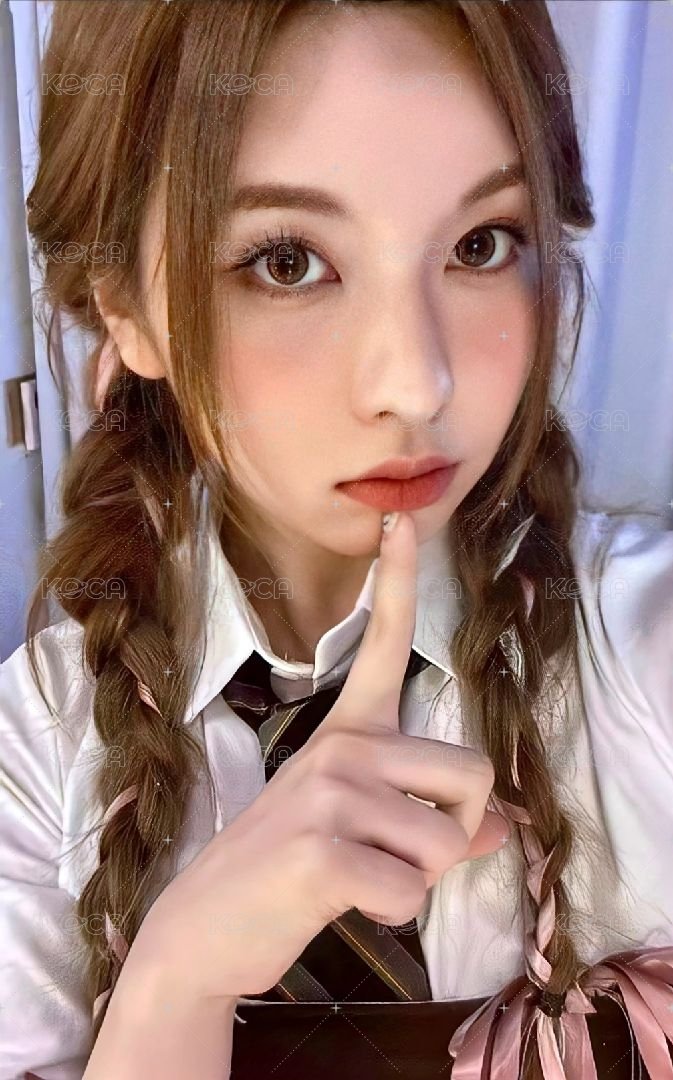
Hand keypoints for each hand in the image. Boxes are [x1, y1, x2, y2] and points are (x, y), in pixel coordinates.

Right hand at [139, 511, 508, 1002]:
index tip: (398, 517)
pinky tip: (338, 904)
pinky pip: (411, 893)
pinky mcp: (322, 852)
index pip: (380, 642)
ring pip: (447, 843)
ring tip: (355, 880)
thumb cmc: (289, 874)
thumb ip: (431, 817)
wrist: (202, 931)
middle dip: (454, 833)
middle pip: (473, 776)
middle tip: (391, 856)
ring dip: (417, 879)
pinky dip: (392, 915)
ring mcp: (329, 794)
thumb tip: (505, 827)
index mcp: (348, 731)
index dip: (396, 579)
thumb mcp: (364, 833)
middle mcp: (341, 747)